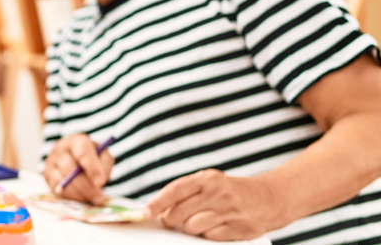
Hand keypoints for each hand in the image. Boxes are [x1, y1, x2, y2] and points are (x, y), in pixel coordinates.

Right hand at [42, 133, 114, 205]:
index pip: (82, 151)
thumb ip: (105, 164)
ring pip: (62, 180)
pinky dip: (71, 196)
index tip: (100, 183)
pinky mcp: (46, 175)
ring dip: (80, 193)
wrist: (76, 159)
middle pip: (69, 167)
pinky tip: (82, 196)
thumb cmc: (93, 158)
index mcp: (76, 141)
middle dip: (86, 185)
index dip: (92, 167)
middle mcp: (60, 149)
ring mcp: (50, 162)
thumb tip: (99, 182)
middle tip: (99, 198)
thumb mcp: (103, 156)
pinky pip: (57, 188)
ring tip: (93, 198)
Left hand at [145, 170, 285, 239]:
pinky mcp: (240, 228)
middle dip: (172, 219)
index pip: (175, 191)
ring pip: (192, 227)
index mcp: (208, 179)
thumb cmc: (231, 191)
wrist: (270, 198)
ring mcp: (230, 212)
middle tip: (174, 219)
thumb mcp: (210, 182)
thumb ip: (186, 191)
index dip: (157, 203)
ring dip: (190, 228)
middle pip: (179, 213)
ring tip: (200, 220)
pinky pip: (210, 237)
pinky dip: (208, 234)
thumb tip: (157, 207)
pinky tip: (215, 226)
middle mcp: (219, 194)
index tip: (146, 213)